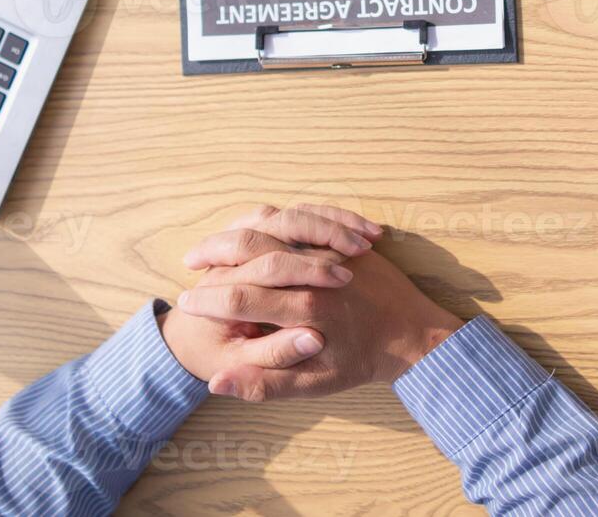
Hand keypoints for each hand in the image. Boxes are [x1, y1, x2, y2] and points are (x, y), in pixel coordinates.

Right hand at [177, 208, 462, 401]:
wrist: (414, 336)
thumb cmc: (362, 362)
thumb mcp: (314, 386)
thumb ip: (264, 382)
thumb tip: (216, 382)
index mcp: (304, 313)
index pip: (238, 299)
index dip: (205, 301)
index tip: (184, 304)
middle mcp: (315, 274)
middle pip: (249, 248)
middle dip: (213, 254)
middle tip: (190, 264)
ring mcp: (331, 247)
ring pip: (277, 221)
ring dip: (239, 229)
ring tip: (214, 242)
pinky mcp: (342, 234)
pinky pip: (309, 212)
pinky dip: (276, 216)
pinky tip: (257, 225)